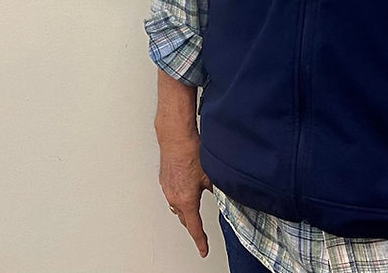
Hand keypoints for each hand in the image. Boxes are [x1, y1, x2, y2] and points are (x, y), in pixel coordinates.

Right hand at [159, 133, 213, 256]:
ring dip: (185, 212)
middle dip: (193, 226)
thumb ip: (216, 189)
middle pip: (184, 219)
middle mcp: (174, 197)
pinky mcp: (164, 180)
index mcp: (186, 200)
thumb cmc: (190, 152)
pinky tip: (186, 190)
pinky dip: (180, 199)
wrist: (176, 137)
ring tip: (194, 211)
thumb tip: (223, 194)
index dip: (200, 241)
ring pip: (177, 208)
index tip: (203, 250)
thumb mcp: (210, 175)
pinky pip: (172, 196)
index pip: (194, 228)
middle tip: (201, 233)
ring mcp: (167, 189)